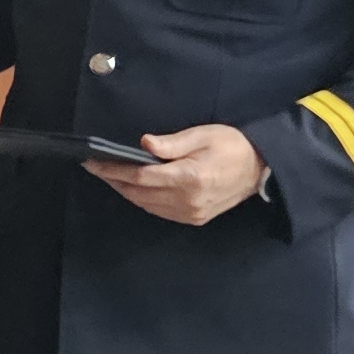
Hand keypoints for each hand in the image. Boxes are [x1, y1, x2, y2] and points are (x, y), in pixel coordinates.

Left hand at [93, 122, 270, 225]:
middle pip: (138, 193)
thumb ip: (171, 143)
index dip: (112, 170)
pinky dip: (143, 200)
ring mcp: (192, 213)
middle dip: (114, 181)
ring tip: (110, 176)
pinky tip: (134, 188)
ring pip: (146, 205)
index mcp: (190, 178)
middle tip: (96, 168)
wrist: (261, 168)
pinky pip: (159, 211)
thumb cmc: (232, 146)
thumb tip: (144, 144)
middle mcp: (188, 200)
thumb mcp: (203, 135)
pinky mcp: (195, 218)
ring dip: (126, 191)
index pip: (140, 176)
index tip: (92, 163)